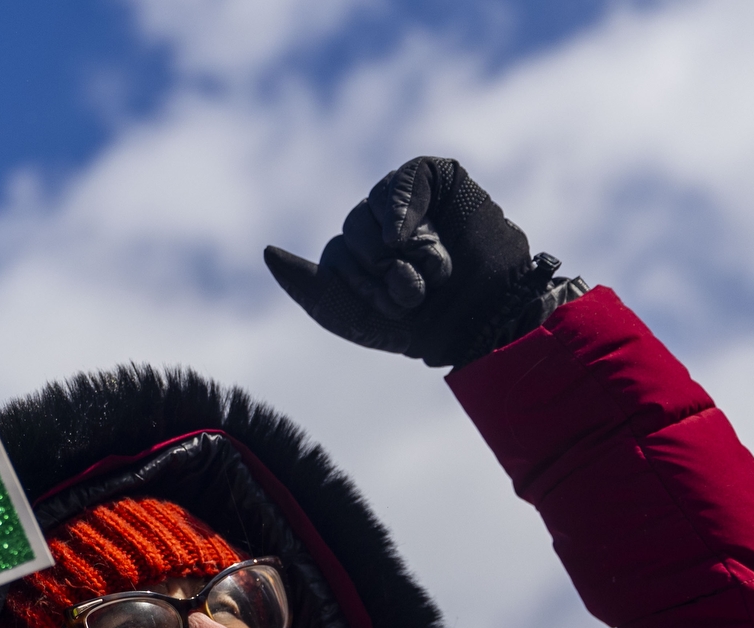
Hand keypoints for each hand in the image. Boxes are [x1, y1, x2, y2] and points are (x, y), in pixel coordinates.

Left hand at [265, 156, 560, 367]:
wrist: (486, 321)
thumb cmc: (420, 324)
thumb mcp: (350, 315)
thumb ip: (306, 285)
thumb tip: (266, 252)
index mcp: (355, 251)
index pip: (337, 256)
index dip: (365, 289)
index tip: (394, 312)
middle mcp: (377, 222)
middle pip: (353, 233)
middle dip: (385, 274)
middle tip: (418, 294)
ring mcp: (406, 198)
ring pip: (376, 212)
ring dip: (408, 254)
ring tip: (435, 274)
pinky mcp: (438, 178)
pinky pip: (407, 178)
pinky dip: (402, 206)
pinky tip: (407, 235)